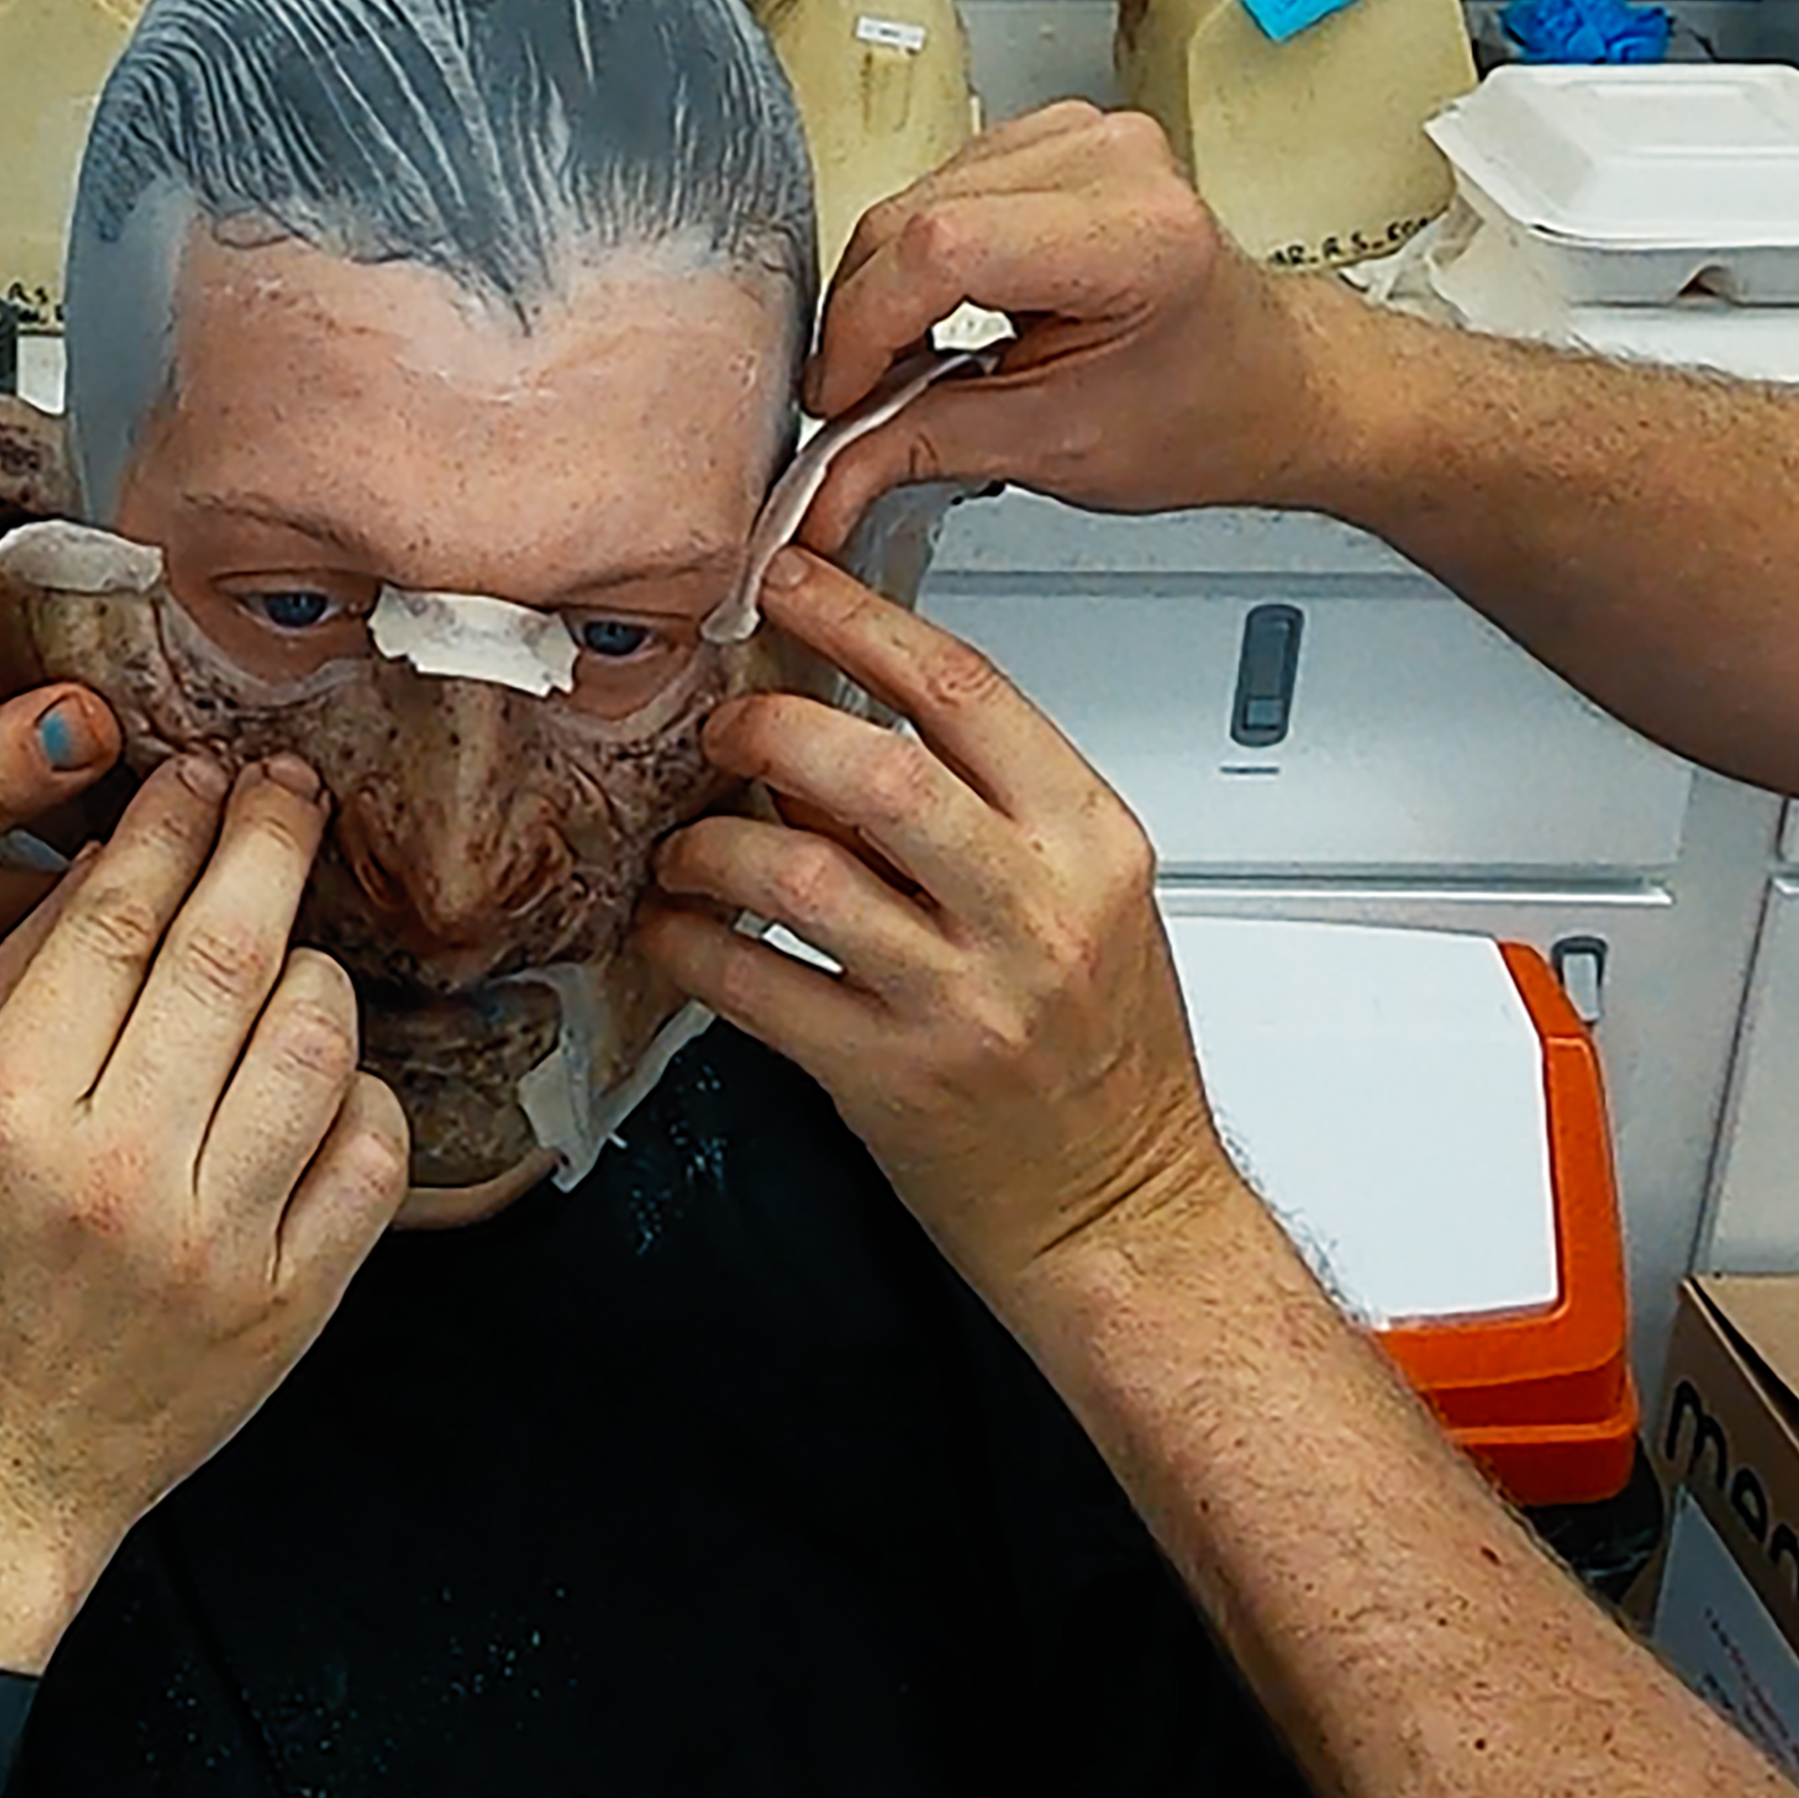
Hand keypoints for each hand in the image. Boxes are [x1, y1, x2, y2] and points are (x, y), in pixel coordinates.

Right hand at [0, 762, 409, 1677]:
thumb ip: (17, 999)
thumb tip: (109, 871)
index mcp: (9, 1114)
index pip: (112, 921)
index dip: (169, 826)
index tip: (198, 776)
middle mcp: (121, 1170)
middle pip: (228, 955)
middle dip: (269, 842)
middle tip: (289, 790)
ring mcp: (221, 1241)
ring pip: (319, 1040)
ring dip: (317, 965)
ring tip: (295, 945)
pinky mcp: (293, 1302)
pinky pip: (370, 1155)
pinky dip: (362, 1092)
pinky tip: (323, 1076)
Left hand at [619, 552, 1260, 1299]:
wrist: (1124, 1212)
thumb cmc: (1106, 1059)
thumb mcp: (1085, 904)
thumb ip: (983, 817)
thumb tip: (838, 738)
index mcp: (1091, 845)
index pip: (964, 691)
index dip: (856, 620)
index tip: (788, 585)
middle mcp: (1033, 914)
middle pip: (870, 767)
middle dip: (768, 728)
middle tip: (723, 728)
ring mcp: (960, 1001)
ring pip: (796, 873)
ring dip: (712, 845)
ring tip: (690, 848)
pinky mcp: (888, 1079)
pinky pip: (753, 986)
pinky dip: (690, 946)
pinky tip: (674, 930)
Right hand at [808, 106, 1394, 525]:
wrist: (1271, 381)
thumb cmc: (1206, 412)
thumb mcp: (1059, 450)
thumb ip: (925, 447)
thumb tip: (822, 475)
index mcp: (1136, 237)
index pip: (942, 250)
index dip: (866, 328)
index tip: (840, 396)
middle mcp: (1114, 163)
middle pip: (915, 215)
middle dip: (865, 315)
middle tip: (857, 397)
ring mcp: (1086, 137)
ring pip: (915, 196)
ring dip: (886, 287)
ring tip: (909, 363)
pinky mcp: (1060, 138)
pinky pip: (942, 184)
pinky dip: (917, 257)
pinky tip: (942, 315)